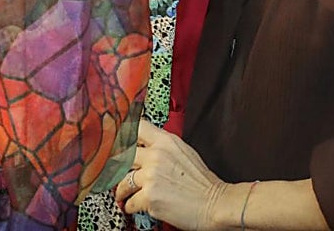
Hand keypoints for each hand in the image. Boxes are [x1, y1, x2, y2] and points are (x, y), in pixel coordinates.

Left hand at [114, 121, 232, 230]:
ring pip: (123, 181)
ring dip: (122, 190)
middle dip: (118, 167)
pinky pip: (130, 202)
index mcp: (166, 141)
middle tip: (117, 173)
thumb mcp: (185, 152)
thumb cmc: (202, 181)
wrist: (215, 203)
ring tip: (124, 194)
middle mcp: (156, 155)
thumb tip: (146, 146)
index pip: (137, 127)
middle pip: (123, 154)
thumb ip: (164, 146)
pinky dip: (130, 206)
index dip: (125, 135)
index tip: (118, 143)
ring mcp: (152, 176)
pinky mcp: (149, 197)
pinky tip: (135, 206)